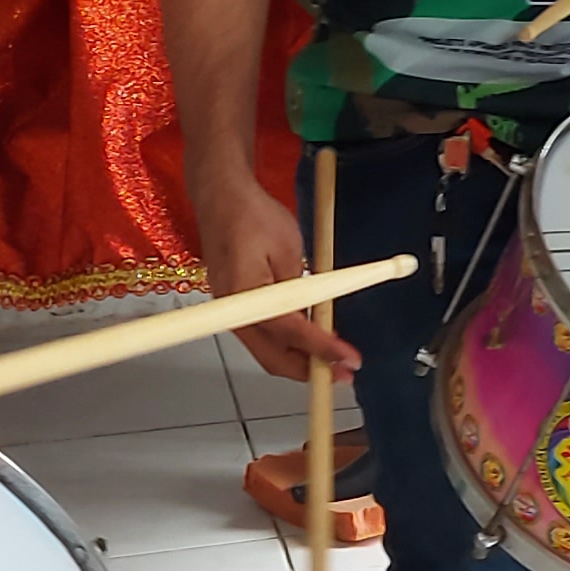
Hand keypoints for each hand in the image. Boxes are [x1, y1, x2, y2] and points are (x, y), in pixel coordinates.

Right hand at [192, 163, 358, 382]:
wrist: (221, 197)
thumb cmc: (253, 215)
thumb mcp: (289, 247)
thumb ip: (301, 286)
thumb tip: (317, 318)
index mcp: (245, 292)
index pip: (288, 331)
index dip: (321, 350)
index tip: (348, 360)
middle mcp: (232, 309)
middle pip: (271, 357)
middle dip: (309, 370)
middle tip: (342, 373)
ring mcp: (230, 311)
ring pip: (266, 351)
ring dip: (298, 360)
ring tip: (332, 360)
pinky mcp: (234, 306)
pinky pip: (262, 336)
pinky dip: (286, 344)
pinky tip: (309, 340)